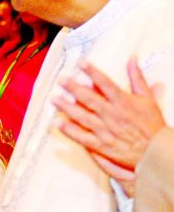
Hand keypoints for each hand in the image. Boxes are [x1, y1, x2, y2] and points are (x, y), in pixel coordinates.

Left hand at [54, 57, 165, 193]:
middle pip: (90, 99)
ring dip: (67, 108)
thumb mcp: (148, 98)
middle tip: (61, 80)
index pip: (106, 83)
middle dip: (74, 88)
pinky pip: (82, 137)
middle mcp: (112, 115)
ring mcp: (106, 130)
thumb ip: (137, 78)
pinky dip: (69, 131)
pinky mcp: (101, 145)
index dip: (93, 72)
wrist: (156, 152)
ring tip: (54, 99)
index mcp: (123, 102)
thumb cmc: (152, 125)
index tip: (81, 63)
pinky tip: (57, 123)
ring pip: (83, 117)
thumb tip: (132, 59)